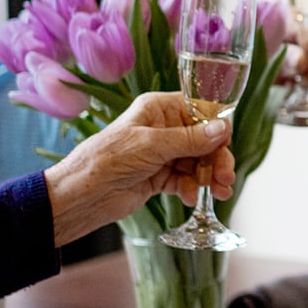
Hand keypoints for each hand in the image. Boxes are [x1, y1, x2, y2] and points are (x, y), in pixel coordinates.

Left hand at [44, 92, 234, 246]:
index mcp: (159, 109)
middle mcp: (164, 128)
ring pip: (198, 161)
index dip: (217, 126)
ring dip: (209, 176)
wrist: (81, 196)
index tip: (226, 144)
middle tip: (225, 176)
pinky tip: (191, 198)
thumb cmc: (107, 160)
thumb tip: (223, 128)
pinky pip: (186, 180)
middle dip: (217, 158)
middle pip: (204, 139)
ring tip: (220, 192)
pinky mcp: (160, 176)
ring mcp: (162, 153)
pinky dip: (192, 188)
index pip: (200, 110)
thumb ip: (190, 139)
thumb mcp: (152, 146)